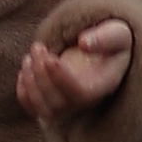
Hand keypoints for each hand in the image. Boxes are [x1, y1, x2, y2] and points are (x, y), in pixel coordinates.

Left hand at [16, 16, 132, 121]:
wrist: (101, 50)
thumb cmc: (110, 40)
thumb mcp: (117, 33)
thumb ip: (106, 37)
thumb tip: (83, 43)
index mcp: (103, 86)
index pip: (81, 94)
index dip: (61, 78)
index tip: (50, 57)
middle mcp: (86, 103)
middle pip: (58, 103)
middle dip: (42, 75)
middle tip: (38, 47)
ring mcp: (67, 107)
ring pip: (43, 109)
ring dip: (30, 82)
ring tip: (30, 55)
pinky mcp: (51, 104)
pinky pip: (32, 108)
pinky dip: (23, 92)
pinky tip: (26, 69)